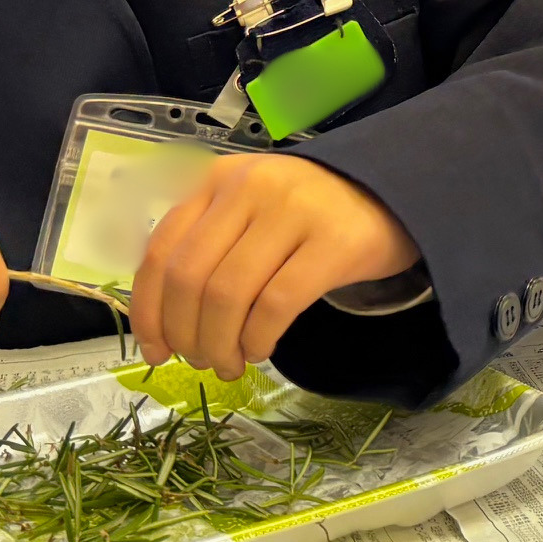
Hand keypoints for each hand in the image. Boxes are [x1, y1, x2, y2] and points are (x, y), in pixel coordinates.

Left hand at [130, 153, 421, 379]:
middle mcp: (249, 187)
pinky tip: (260, 350)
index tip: (155, 351)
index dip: (149, 311)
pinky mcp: (333, 242)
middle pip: (190, 278)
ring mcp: (293, 211)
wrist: (393, 193)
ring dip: (220, 344)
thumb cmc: (309, 213)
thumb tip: (160, 324)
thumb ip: (205, 245)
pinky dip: (258, 338)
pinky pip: (276, 305)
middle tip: (200, 361)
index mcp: (217, 178)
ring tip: (231, 363)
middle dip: (186, 334)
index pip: (161, 251)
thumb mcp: (248, 212)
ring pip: (227, 295)